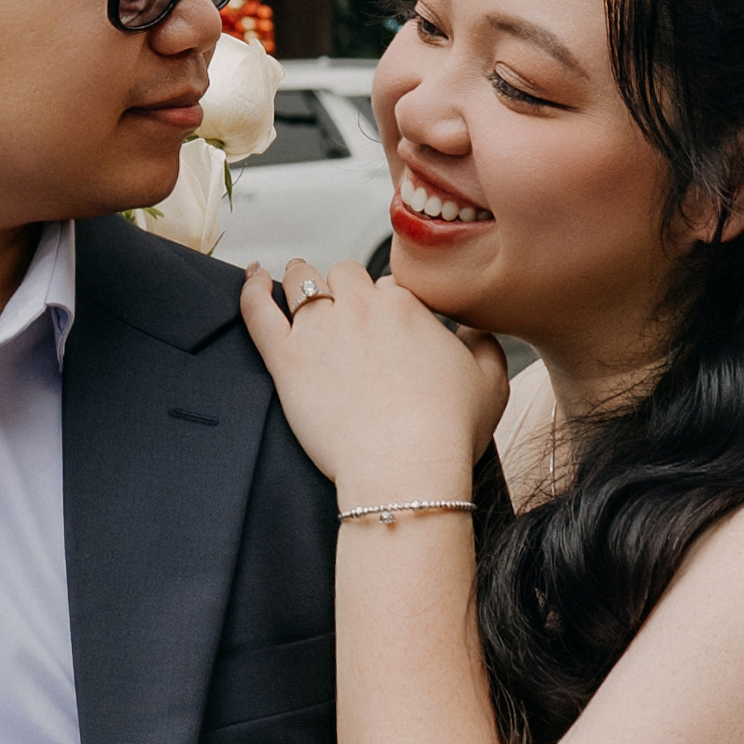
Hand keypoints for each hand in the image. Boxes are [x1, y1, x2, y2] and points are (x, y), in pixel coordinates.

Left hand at [237, 255, 506, 512]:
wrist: (405, 469)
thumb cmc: (449, 432)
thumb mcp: (491, 383)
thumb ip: (484, 345)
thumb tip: (473, 332)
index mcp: (406, 305)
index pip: (390, 285)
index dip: (387, 303)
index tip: (385, 325)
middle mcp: (360, 306)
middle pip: (344, 273)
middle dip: (344, 285)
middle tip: (341, 308)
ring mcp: (319, 330)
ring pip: (302, 281)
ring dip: (300, 279)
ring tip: (294, 281)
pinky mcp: (286, 359)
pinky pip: (258, 310)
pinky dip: (252, 289)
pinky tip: (253, 277)